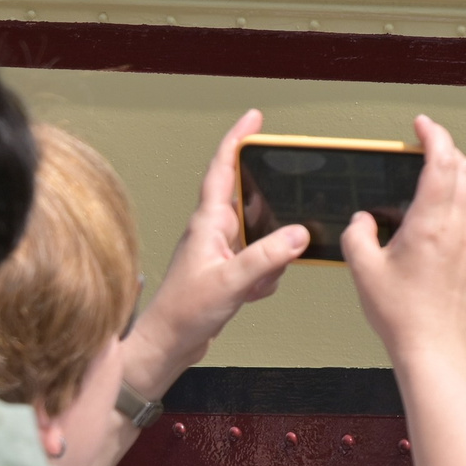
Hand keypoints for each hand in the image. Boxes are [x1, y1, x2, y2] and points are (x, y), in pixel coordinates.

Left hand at [121, 109, 311, 398]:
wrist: (165, 347)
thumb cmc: (183, 313)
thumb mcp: (231, 281)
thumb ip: (266, 257)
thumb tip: (300, 233)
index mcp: (208, 223)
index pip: (223, 169)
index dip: (237, 139)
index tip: (254, 117)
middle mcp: (213, 231)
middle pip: (249, 200)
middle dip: (270, 210)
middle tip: (288, 209)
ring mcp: (220, 251)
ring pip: (260, 236)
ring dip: (268, 257)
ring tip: (256, 281)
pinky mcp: (226, 271)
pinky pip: (259, 262)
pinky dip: (263, 277)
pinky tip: (252, 294)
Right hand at [345, 115, 465, 365]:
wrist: (434, 348)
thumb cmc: (399, 312)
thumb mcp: (363, 269)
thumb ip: (358, 234)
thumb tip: (363, 220)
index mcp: (431, 222)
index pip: (441, 162)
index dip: (434, 135)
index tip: (423, 125)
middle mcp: (460, 227)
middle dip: (448, 150)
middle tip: (429, 148)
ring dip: (462, 178)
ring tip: (441, 180)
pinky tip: (449, 223)